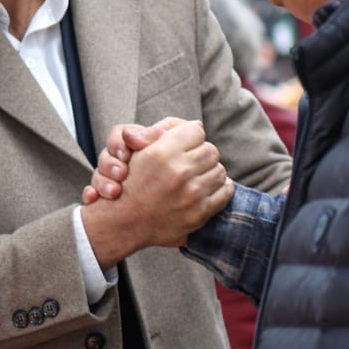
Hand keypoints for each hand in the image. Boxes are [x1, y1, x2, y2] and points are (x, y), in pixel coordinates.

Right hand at [80, 120, 232, 267]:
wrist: (124, 223)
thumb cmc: (131, 183)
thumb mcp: (138, 151)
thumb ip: (164, 131)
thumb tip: (198, 125)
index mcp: (161, 152)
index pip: (196, 131)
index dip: (191, 137)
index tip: (185, 146)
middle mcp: (177, 171)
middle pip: (211, 150)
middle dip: (202, 154)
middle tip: (192, 163)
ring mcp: (191, 194)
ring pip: (219, 170)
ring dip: (210, 172)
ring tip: (197, 177)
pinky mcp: (200, 212)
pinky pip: (225, 191)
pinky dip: (219, 189)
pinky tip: (206, 189)